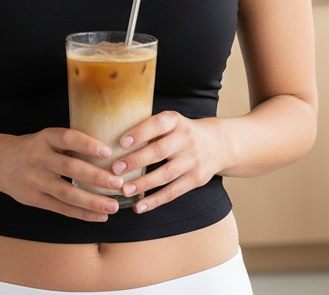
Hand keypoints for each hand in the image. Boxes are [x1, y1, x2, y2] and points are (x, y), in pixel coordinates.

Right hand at [0, 128, 126, 221]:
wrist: (0, 163)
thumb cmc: (34, 149)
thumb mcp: (48, 139)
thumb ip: (70, 145)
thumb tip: (110, 153)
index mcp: (45, 139)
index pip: (67, 139)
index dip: (87, 144)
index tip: (107, 151)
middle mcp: (38, 159)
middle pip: (70, 168)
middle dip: (96, 177)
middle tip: (118, 182)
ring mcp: (35, 181)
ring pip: (67, 193)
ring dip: (93, 201)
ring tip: (113, 206)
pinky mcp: (35, 199)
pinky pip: (62, 209)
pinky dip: (82, 214)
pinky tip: (100, 216)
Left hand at [109, 111, 229, 213]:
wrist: (218, 144)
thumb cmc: (181, 133)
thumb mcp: (171, 123)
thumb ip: (149, 129)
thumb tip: (110, 140)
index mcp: (176, 121)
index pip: (158, 124)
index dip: (140, 132)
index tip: (121, 142)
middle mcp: (186, 139)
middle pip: (160, 151)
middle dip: (137, 161)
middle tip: (115, 169)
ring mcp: (192, 160)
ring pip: (166, 174)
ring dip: (144, 184)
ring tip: (124, 190)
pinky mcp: (195, 179)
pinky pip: (173, 192)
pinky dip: (155, 200)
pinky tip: (139, 207)